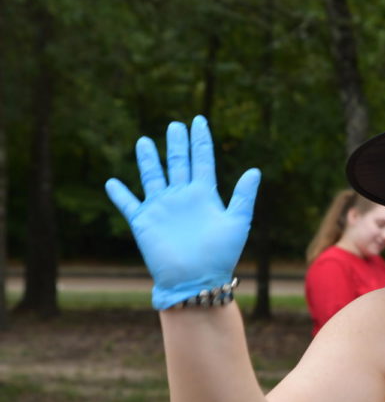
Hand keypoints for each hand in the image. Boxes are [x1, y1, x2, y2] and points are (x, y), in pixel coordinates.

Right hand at [105, 115, 260, 309]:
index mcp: (205, 195)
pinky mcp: (144, 222)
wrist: (197, 281)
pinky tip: (112, 182)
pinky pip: (129, 204)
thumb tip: (255, 170)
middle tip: (175, 125)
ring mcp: (162, 208)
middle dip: (177, 144)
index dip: (201, 141)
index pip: (202, 160)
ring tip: (144, 141)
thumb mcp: (237, 222)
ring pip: (153, 177)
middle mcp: (183, 198)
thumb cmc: (221, 255)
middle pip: (178, 163)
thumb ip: (243, 196)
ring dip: (148, 160)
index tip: (199, 120)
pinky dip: (120, 194)